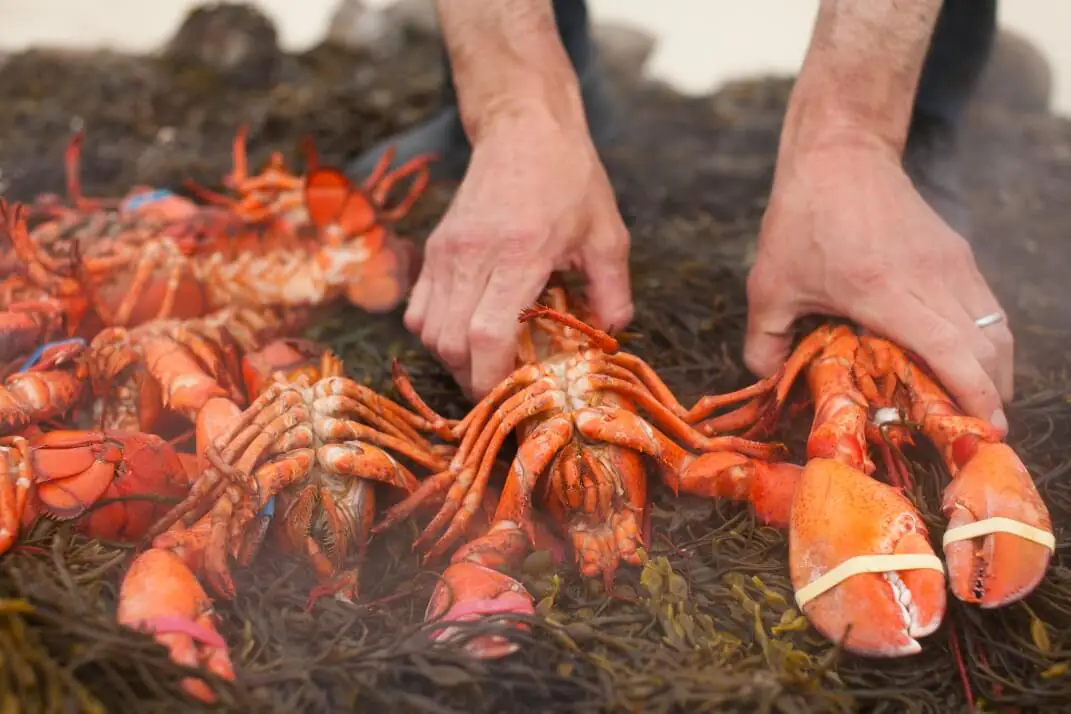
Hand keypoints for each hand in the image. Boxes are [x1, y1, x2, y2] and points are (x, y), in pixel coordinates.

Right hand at [404, 105, 632, 398]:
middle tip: (502, 390)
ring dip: (453, 359)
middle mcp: (472, 255)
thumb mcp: (608, 233)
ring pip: (428, 331)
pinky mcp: (433, 248)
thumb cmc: (570, 178)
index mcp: (519, 253)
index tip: (510, 399)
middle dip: (472, 379)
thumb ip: (612, 291)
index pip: (487, 334)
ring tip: (484, 364)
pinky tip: (465, 334)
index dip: (491, 377)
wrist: (523, 126)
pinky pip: (418, 309)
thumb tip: (610, 334)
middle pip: (451, 343)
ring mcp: (446, 252)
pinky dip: (436, 333)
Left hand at [744, 142, 1013, 432]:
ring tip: (975, 407)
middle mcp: (930, 277)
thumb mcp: (769, 286)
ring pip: (995, 329)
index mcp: (884, 290)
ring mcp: (951, 263)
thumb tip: (770, 385)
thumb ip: (765, 343)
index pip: (950, 349)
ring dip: (994, 372)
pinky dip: (986, 343)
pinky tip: (966, 364)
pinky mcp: (957, 254)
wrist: (839, 153)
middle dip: (990, 397)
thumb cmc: (800, 220)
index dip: (972, 393)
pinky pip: (987, 308)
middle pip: (986, 348)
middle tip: (974, 435)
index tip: (983, 428)